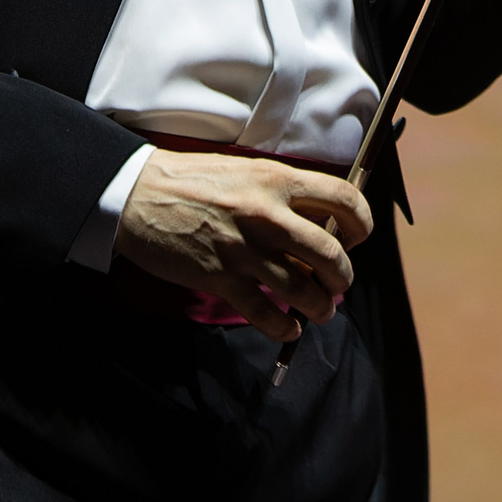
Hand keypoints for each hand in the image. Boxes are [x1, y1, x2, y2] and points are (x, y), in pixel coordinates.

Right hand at [113, 149, 373, 342]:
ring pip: (303, 288)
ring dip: (321, 306)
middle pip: (330, 253)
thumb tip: (320, 223)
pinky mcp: (220, 278)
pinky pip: (264, 312)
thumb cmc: (195, 181)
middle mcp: (267, 215)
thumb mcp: (249, 171)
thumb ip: (284, 194)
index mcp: (278, 180)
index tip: (359, 237)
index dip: (363, 222)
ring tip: (323, 311)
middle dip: (344, 275)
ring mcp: (244, 249)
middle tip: (341, 283)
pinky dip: (284, 327)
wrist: (139, 193)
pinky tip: (291, 329)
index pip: (343, 199)